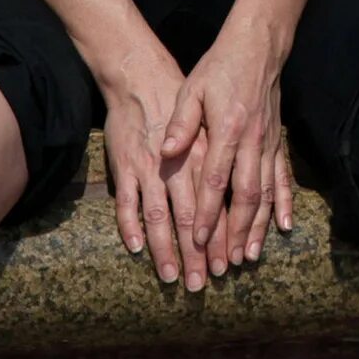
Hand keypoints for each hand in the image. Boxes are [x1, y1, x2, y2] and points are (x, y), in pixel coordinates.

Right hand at [98, 42, 204, 288]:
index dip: (220, 234)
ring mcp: (147, 169)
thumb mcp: (210, 123)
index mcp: (202, 156)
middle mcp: (177, 166)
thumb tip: (235, 191)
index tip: (226, 263)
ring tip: (172, 276)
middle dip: (197, 252)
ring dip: (165, 248)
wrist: (141, 77)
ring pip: (158, 216)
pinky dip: (130, 226)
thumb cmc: (180, 101)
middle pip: (189, 217)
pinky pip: (126, 203)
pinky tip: (136, 248)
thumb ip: (219, 157)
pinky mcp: (124, 167)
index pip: (215, 203)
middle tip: (202, 282)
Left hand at [161, 23, 295, 285]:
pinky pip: (283, 178)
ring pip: (266, 193)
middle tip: (225, 263)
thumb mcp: (191, 90)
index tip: (199, 241)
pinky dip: (284, 204)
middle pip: (245, 196)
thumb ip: (180, 124)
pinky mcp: (278, 142)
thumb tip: (165, 152)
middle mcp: (253, 141)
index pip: (216, 180)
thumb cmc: (219, 68)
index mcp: (228, 130)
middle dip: (235, 232)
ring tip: (248, 256)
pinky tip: (283, 227)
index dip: (209, 213)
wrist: (258, 47)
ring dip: (257, 227)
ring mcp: (269, 144)